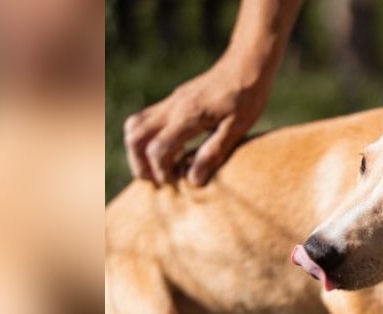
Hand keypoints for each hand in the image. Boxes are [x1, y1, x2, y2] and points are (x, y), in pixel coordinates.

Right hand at [123, 54, 269, 186]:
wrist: (247, 63)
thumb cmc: (247, 96)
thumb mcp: (237, 128)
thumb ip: (213, 153)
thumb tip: (192, 180)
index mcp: (188, 115)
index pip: (158, 149)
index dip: (161, 171)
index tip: (175, 183)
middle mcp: (173, 107)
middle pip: (135, 136)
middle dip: (140, 163)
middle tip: (157, 180)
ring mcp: (171, 102)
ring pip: (135, 125)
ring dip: (139, 150)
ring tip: (159, 168)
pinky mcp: (174, 101)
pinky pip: (147, 119)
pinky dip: (149, 139)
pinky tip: (171, 151)